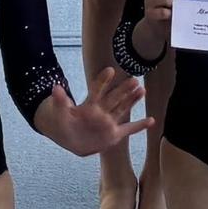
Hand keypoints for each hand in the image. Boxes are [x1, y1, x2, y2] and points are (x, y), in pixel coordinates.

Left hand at [38, 69, 152, 156]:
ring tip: (142, 89)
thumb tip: (55, 87)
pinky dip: (140, 126)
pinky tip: (151, 120)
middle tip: (134, 79)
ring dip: (132, 100)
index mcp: (89, 105)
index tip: (110, 70)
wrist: (69, 138)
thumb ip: (60, 101)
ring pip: (123, 109)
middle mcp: (101, 111)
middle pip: (114, 98)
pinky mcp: (114, 134)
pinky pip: (129, 129)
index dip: (102, 81)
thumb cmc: (64, 122)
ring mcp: (109, 122)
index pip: (97, 89)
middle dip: (123, 89)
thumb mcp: (59, 112)